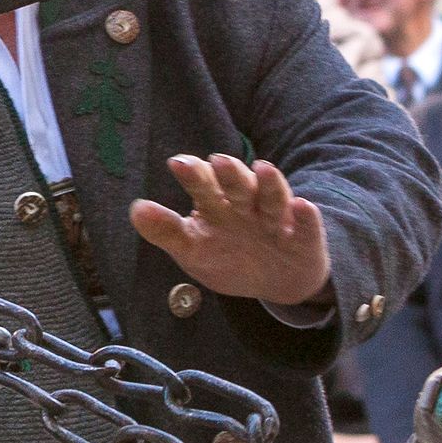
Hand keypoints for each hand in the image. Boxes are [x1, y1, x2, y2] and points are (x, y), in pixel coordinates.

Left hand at [130, 154, 331, 309]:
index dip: (193, 175)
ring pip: (272, 198)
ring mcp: (277, 221)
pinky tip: (302, 205)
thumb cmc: (227, 258)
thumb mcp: (192, 250)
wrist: (276, 282)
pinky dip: (306, 217)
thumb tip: (135, 209)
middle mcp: (246, 205)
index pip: (202, 185)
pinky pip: (307, 227)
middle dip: (229, 174)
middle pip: (237, 186)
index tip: (178, 163)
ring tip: (262, 168)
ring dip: (269, 184)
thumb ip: (166, 231)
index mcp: (215, 204)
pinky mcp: (305, 240)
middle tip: (218, 160)